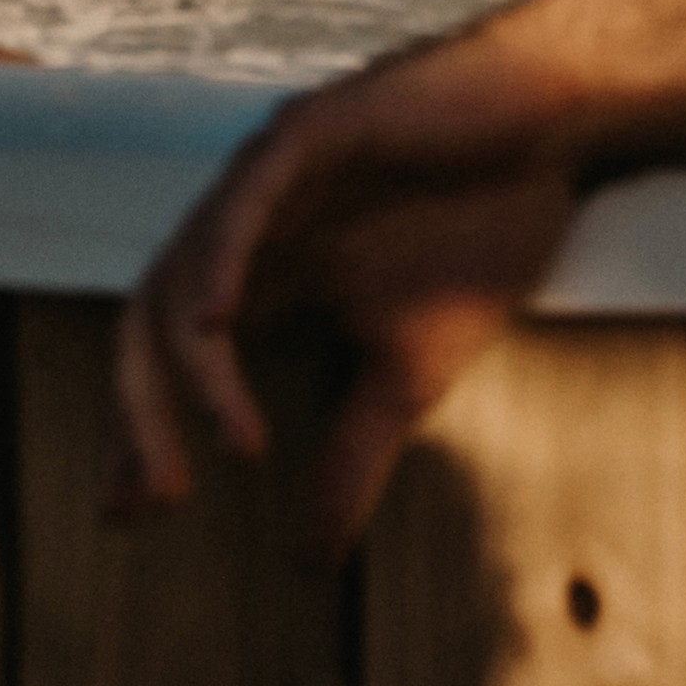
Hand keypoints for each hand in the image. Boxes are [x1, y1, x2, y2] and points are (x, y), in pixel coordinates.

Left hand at [112, 15, 622, 552]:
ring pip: (186, 271)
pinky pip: (243, 198)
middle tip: (157, 502)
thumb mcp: (411, 372)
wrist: (555, 126)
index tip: (130, 515)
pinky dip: (221, 257)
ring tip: (226, 442)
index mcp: (258, 280)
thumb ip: (353, 455)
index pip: (166, 364)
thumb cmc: (481, 229)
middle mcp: (242, 231)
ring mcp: (266, 179)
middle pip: (146, 326)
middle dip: (139, 418)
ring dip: (192, 363)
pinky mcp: (306, 133)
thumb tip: (311, 559)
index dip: (139, 436)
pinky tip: (214, 320)